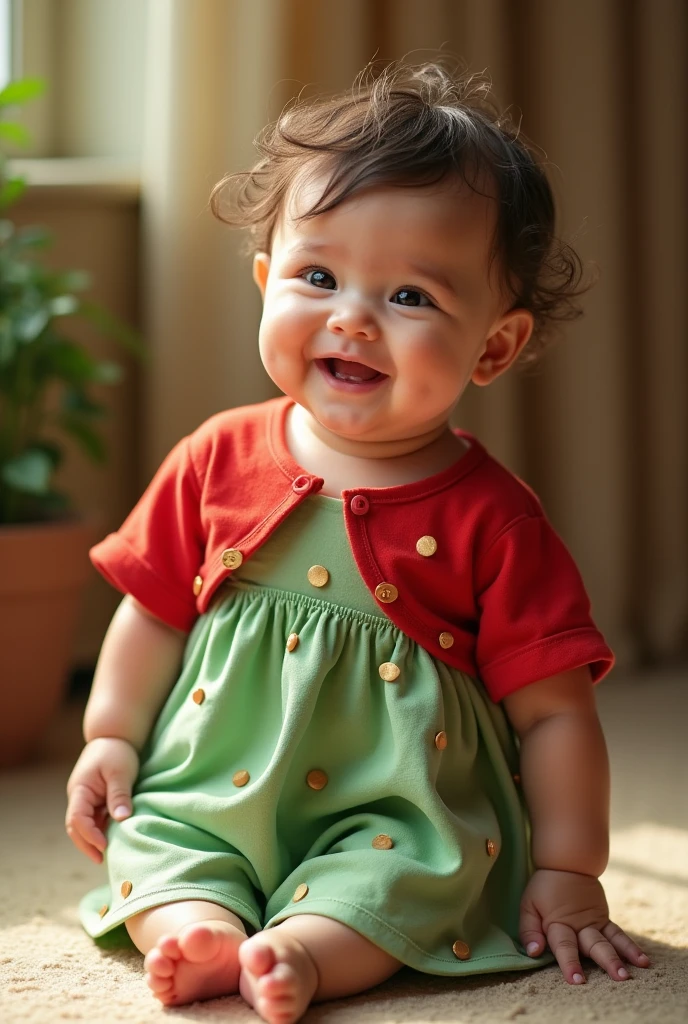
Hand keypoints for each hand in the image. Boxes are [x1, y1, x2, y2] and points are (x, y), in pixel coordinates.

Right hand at [65, 737, 138, 863]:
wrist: (115, 736)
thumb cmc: (116, 751)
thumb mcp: (120, 771)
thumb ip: (119, 795)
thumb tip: (122, 819)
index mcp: (80, 790)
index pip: (77, 819)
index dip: (89, 835)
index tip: (104, 846)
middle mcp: (79, 797)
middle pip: (76, 827)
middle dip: (87, 845)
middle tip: (101, 860)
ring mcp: (86, 800)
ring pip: (85, 825)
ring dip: (94, 839)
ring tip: (108, 854)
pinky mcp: (95, 800)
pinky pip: (95, 820)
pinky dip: (101, 830)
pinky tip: (112, 838)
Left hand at [519, 868, 650, 983]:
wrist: (566, 863)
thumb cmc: (544, 889)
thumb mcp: (528, 906)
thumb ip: (529, 930)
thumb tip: (534, 952)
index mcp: (559, 923)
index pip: (564, 945)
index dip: (569, 962)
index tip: (577, 980)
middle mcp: (580, 925)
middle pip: (593, 945)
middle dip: (605, 962)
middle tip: (618, 978)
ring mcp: (595, 922)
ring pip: (610, 941)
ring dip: (621, 957)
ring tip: (631, 973)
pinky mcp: (604, 919)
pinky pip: (618, 934)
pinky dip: (630, 947)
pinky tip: (642, 960)